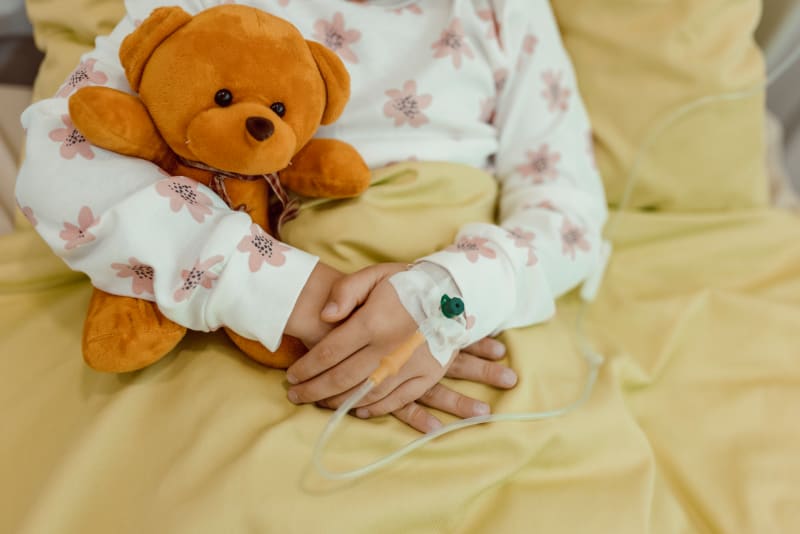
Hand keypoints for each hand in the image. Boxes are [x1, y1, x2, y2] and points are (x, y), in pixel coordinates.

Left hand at [286, 263, 517, 432]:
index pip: (329, 353)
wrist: (456, 291)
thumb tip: (325, 316)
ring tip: (319, 402)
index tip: (291, 376)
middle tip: (295, 395)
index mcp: (373, 322)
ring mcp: (410, 366)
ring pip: (365, 394)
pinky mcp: (427, 376)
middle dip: (313, 390)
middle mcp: (389, 349)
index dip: (306, 368)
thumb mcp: (375, 274)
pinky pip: (396, 400)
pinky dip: (374, 409)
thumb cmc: (409, 282)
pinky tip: (356, 410)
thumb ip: (345, 291)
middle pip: (341, 379)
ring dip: (338, 402)